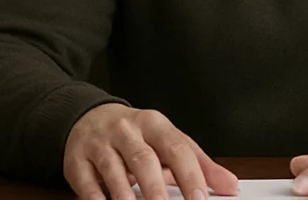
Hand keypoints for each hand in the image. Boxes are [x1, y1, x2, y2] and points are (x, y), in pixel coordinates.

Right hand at [63, 103, 238, 199]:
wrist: (89, 117)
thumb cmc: (136, 135)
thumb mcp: (167, 141)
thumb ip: (199, 164)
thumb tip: (230, 184)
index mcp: (153, 124)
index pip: (176, 148)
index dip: (189, 174)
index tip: (200, 198)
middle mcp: (126, 130)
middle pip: (143, 158)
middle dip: (156, 187)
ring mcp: (99, 143)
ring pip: (113, 168)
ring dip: (125, 194)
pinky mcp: (77, 159)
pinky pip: (86, 180)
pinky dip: (96, 197)